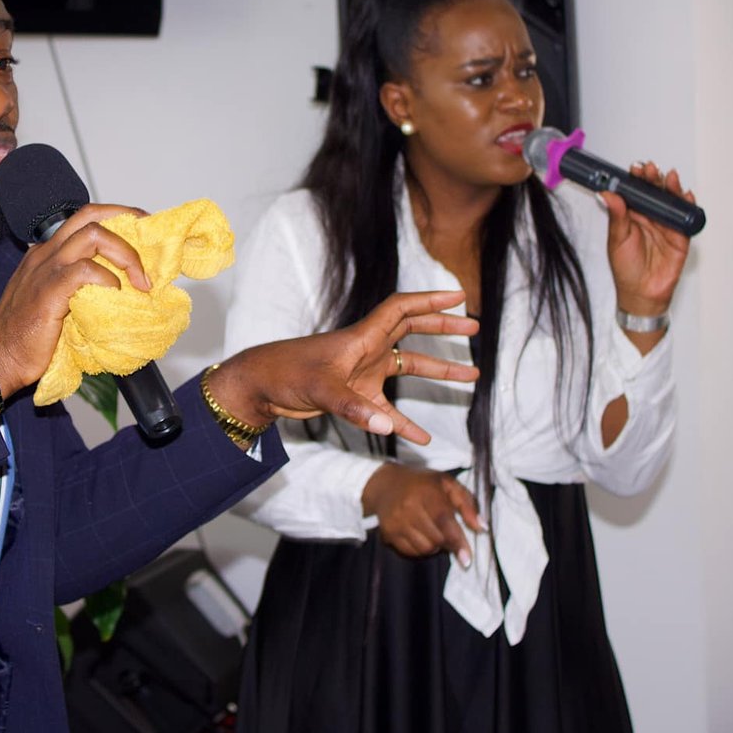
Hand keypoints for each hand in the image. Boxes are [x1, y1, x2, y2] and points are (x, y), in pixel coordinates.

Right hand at [0, 203, 149, 398]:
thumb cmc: (26, 337)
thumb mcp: (54, 301)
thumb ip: (78, 288)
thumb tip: (120, 290)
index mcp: (46, 253)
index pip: (84, 219)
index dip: (116, 218)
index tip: (141, 232)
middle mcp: (46, 253)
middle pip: (90, 215)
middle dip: (126, 218)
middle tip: (149, 237)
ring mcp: (46, 269)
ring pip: (92, 235)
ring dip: (125, 254)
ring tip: (141, 280)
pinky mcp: (49, 291)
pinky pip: (84, 271)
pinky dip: (107, 278)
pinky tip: (115, 294)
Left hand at [206, 290, 478, 445]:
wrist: (259, 387)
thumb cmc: (284, 375)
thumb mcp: (320, 390)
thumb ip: (354, 408)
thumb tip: (386, 425)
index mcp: (361, 338)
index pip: (402, 309)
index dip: (431, 299)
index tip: (459, 295)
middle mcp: (366, 350)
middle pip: (413, 331)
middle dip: (444, 328)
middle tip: (474, 328)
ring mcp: (361, 372)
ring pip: (409, 367)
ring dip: (438, 371)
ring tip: (472, 376)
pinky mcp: (354, 395)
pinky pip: (388, 408)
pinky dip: (405, 421)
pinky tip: (422, 438)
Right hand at [361, 464, 483, 565]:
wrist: (386, 484)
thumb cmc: (424, 484)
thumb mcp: (449, 485)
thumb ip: (468, 505)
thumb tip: (482, 528)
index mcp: (426, 493)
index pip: (444, 521)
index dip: (457, 541)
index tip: (466, 558)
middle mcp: (408, 507)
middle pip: (436, 539)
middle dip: (448, 542)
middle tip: (449, 533)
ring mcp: (396, 521)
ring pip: (425, 549)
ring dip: (435, 546)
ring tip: (433, 531)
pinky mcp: (388, 533)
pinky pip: (411, 552)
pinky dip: (421, 548)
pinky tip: (421, 534)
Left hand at [600, 160, 693, 318]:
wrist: (642, 294)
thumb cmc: (626, 269)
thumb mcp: (617, 240)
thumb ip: (616, 216)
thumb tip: (607, 195)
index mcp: (631, 216)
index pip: (635, 192)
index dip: (635, 179)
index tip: (634, 169)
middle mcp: (649, 217)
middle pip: (654, 192)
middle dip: (653, 178)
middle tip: (650, 169)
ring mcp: (666, 225)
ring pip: (670, 200)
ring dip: (671, 187)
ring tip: (669, 177)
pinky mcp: (680, 235)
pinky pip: (685, 217)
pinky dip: (687, 205)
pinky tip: (685, 195)